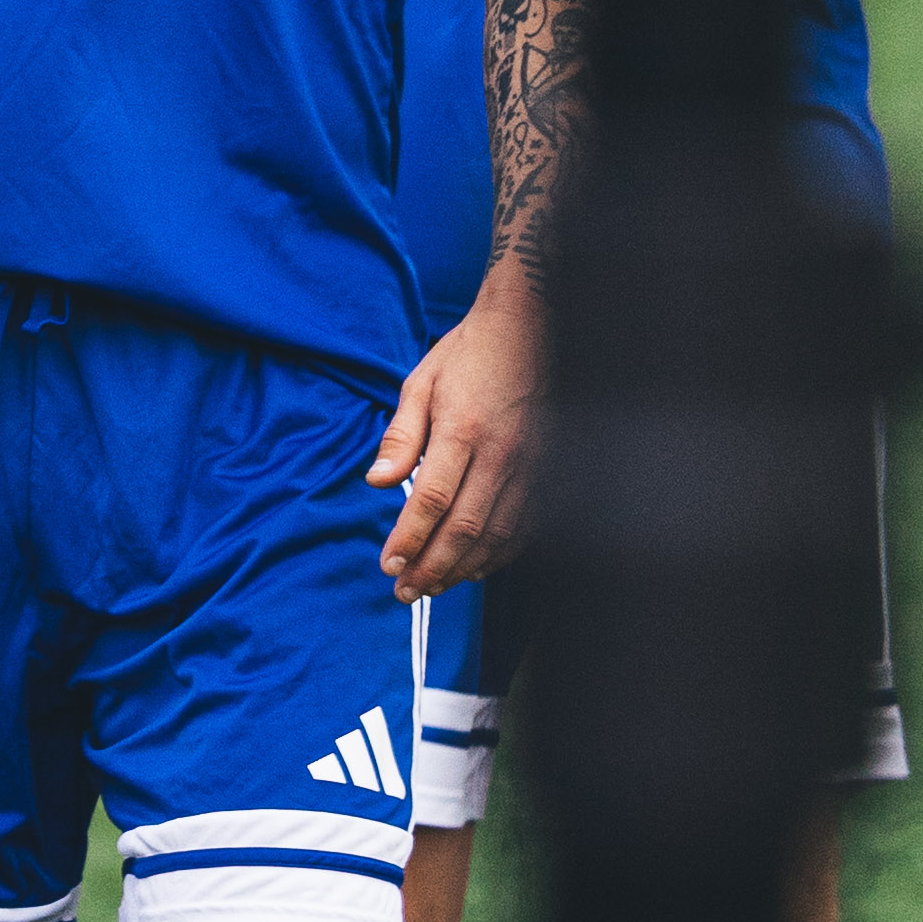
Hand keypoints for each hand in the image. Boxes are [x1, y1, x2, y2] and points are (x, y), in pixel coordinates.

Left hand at [371, 255, 542, 600]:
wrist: (529, 330)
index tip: (388, 565)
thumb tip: (375, 482)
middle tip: (406, 591)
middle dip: (432, 566)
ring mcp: (530, 465)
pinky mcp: (547, 470)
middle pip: (465, 527)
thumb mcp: (420, 383)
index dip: (409, 539)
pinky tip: (475, 567)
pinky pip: (525, 525)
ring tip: (433, 586)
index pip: (431, 500)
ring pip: (498, 534)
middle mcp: (501, 454)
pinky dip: (500, 553)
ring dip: (463, 567)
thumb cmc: (468, 356)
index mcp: (463, 430)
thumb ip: (399, 437)